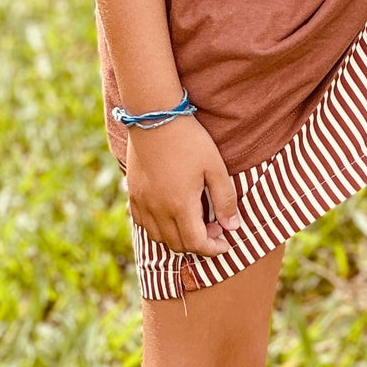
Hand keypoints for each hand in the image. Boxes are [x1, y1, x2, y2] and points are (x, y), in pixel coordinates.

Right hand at [125, 115, 241, 255]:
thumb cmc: (190, 140)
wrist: (155, 117)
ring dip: (178, 238)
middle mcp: (157, 209)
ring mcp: (142, 202)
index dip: (213, 249)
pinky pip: (143, 223)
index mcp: (180, 205)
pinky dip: (159, 228)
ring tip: (195, 221)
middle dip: (198, 244)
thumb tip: (233, 227)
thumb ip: (225, 200)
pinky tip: (172, 214)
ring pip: (158, 237)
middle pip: (177, 245)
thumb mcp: (216, 168)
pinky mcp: (133, 193)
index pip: (196, 243)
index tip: (225, 243)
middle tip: (215, 229)